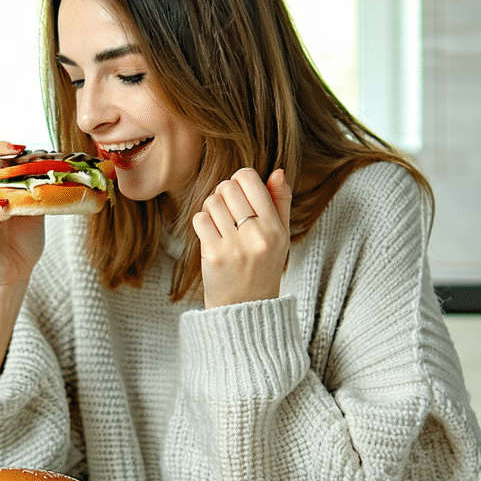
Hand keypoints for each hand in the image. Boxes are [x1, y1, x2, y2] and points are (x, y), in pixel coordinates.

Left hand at [191, 167, 292, 307]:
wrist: (246, 308)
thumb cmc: (263, 267)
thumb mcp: (281, 236)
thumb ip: (280, 202)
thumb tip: (277, 171)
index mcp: (275, 227)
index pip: (250, 179)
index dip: (239, 181)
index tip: (239, 195)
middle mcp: (257, 235)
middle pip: (228, 187)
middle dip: (223, 194)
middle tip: (227, 212)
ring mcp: (235, 246)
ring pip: (211, 202)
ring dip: (211, 209)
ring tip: (219, 224)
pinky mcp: (214, 255)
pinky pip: (199, 219)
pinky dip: (201, 223)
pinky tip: (210, 235)